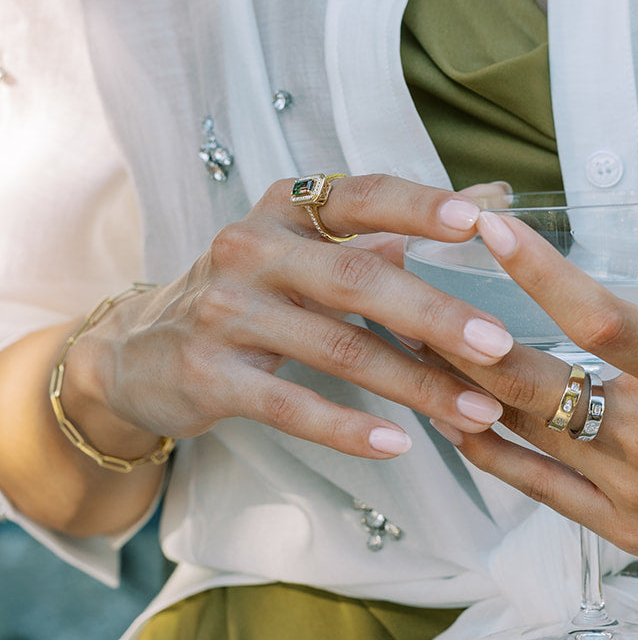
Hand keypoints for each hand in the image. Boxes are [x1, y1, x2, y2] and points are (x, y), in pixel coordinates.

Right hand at [60, 175, 517, 461]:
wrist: (139, 352)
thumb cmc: (253, 292)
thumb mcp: (309, 246)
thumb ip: (393, 226)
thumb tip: (494, 196)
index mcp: (287, 209)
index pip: (360, 196)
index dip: (419, 206)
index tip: (480, 220)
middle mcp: (252, 250)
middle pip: (356, 279)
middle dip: (433, 314)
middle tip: (497, 344)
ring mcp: (226, 312)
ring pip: (336, 349)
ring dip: (412, 383)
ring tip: (473, 410)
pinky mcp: (209, 375)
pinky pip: (291, 404)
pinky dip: (347, 427)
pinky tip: (398, 442)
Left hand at [428, 210, 637, 604]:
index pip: (601, 319)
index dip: (536, 270)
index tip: (487, 227)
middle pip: (533, 382)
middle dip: (462, 333)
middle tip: (410, 285)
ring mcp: (636, 492)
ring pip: (523, 435)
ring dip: (461, 388)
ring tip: (411, 343)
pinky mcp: (626, 530)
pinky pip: (536, 489)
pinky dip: (490, 452)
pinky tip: (456, 418)